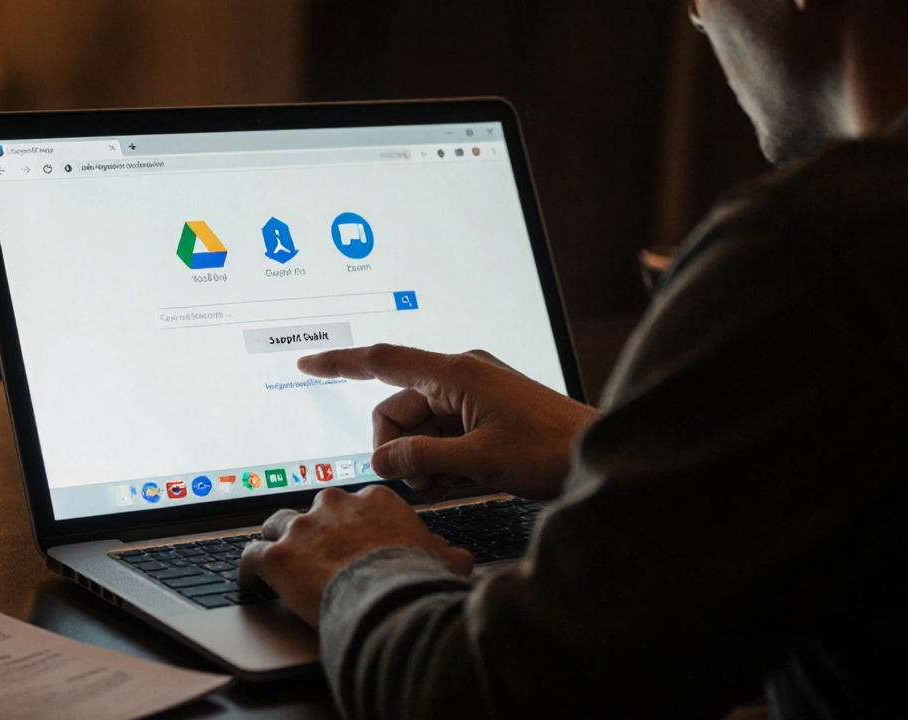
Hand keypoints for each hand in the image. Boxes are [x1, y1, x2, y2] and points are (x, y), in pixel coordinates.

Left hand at [239, 485, 471, 627]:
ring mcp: (302, 529)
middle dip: (314, 529)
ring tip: (278, 558)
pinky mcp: (277, 557)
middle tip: (316, 552)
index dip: (351, 526)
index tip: (351, 541)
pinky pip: (250, 557)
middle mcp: (334, 506)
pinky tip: (248, 581)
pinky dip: (247, 570)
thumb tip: (458, 557)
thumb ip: (446, 553)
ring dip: (277, 541)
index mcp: (374, 500)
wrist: (389, 600)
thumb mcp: (445, 560)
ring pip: (276, 525)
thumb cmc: (417, 579)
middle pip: (315, 511)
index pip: (355, 506)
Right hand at [298, 344, 597, 499]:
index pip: (383, 361)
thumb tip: (382, 462)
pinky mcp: (482, 413)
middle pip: (397, 409)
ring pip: (418, 428)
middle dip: (398, 448)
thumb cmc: (550, 450)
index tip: (308, 361)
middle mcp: (460, 376)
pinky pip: (441, 434)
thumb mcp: (479, 460)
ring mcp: (472, 395)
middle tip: (421, 484)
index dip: (341, 362)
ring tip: (448, 486)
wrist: (599, 453)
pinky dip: (439, 460)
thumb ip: (423, 459)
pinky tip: (455, 482)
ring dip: (421, 460)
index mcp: (456, 373)